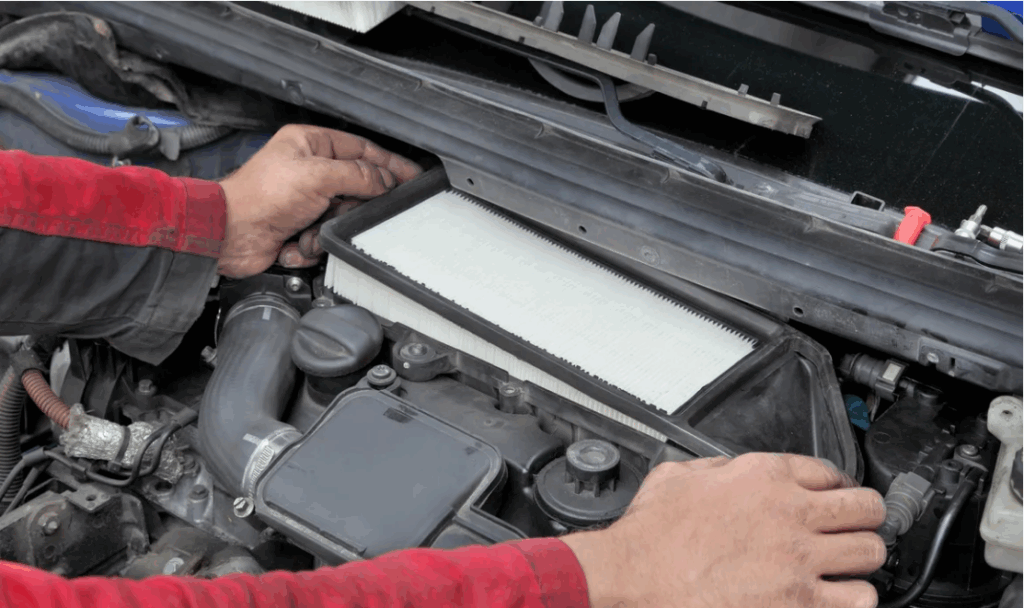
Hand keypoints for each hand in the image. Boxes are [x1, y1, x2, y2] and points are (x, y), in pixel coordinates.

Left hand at [217, 125, 420, 277]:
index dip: (389, 164)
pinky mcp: (298, 226)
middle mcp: (308, 169)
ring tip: (307, 229)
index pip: (362, 150)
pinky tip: (293, 241)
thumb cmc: (259, 196)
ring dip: (325, 230)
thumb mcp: (318, 177)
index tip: (411, 176)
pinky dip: (311, 245)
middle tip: (342, 211)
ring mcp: (304, 200)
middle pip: (355, 188)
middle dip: (348, 207)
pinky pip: (324, 238)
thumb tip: (385, 180)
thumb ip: (359, 176)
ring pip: (342, 217)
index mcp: (311, 145)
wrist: (229, 234)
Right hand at [562, 453, 886, 607]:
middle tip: (854, 528)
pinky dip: (854, 598)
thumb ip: (719, 468)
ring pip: (870, 552)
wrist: (636, 577)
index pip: (831, 470)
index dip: (837, 485)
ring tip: (846, 566)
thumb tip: (735, 471)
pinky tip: (836, 597)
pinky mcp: (800, 602)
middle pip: (865, 507)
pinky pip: (860, 599)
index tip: (836, 497)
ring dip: (860, 560)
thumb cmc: (651, 535)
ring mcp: (798, 559)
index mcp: (761, 476)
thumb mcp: (679, 476)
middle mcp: (789, 512)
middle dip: (863, 518)